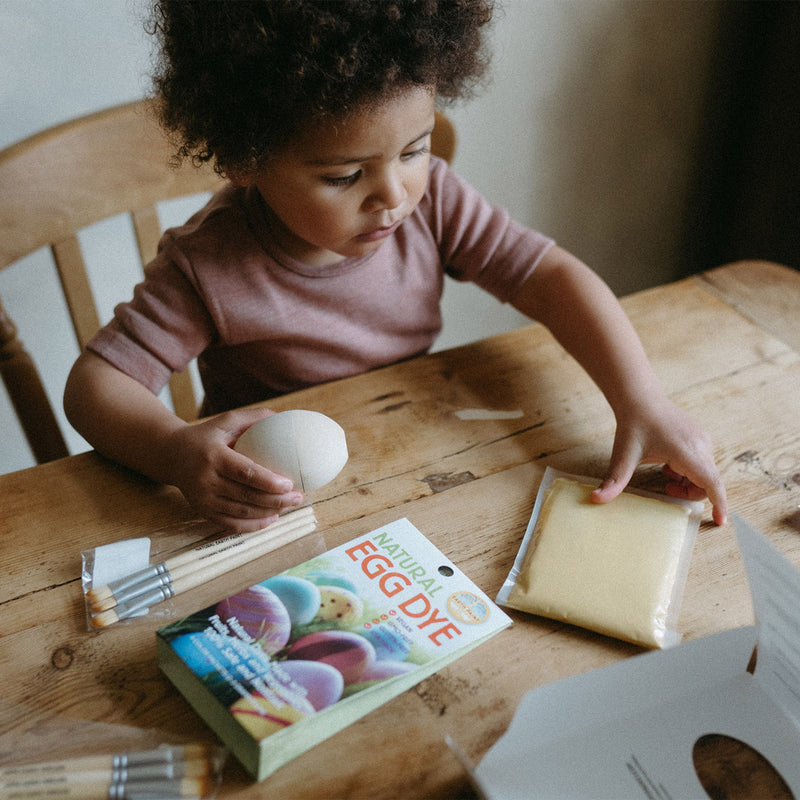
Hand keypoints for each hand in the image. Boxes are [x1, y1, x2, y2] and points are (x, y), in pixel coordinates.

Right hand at [166, 406, 303, 530]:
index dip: (269, 482)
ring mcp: (203, 499)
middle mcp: (206, 480)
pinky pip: (230, 524)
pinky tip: (271, 518)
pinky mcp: (202, 511)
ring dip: (269, 512)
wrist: (171, 455)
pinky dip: (253, 525)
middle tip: (298, 496)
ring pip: (241, 512)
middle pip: (246, 496)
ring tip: (290, 505)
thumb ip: (254, 417)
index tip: (289, 484)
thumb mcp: (226, 421)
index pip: (245, 473)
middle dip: (276, 500)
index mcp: (214, 456)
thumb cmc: (206, 436)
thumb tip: (284, 417)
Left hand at [590, 396, 727, 524]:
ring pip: (705, 474)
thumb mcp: (623, 455)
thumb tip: (595, 499)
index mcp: (685, 451)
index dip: (718, 503)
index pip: (711, 482)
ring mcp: (703, 441)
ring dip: (688, 482)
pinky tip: (669, 465)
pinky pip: (703, 464)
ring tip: (665, 474)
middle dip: (689, 493)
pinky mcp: (701, 438)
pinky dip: (689, 472)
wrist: (640, 398)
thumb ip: (614, 481)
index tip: (720, 522)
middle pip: (707, 482)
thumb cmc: (634, 425)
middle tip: (666, 488)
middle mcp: (700, 445)